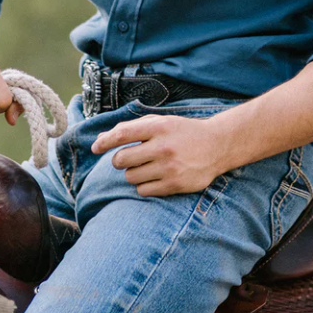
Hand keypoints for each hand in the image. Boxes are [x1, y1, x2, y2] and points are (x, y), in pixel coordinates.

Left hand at [91, 114, 228, 196]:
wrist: (216, 146)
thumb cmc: (182, 132)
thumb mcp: (160, 122)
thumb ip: (132, 128)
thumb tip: (101, 139)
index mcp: (158, 127)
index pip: (122, 134)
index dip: (104, 141)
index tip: (96, 148)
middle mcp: (162, 147)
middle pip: (122, 159)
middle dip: (119, 160)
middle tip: (129, 158)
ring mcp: (169, 168)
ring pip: (130, 177)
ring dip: (133, 173)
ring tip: (146, 167)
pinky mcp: (174, 185)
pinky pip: (143, 190)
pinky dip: (143, 185)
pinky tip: (154, 177)